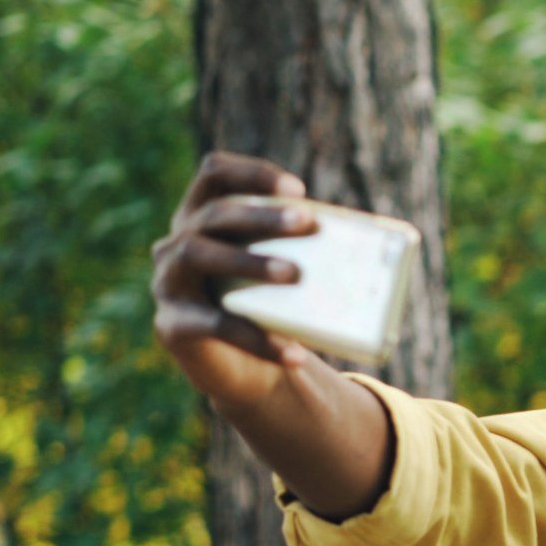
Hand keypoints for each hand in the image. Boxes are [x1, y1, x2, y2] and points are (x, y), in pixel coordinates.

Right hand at [151, 151, 319, 406]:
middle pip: (213, 214)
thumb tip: (377, 249)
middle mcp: (176, 243)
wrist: (248, 372)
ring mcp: (168, 283)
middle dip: (262, 216)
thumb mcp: (285, 272)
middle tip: (308, 223)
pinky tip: (293, 351)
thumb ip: (308, 253)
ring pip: (198, 255)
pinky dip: (256, 337)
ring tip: (295, 275)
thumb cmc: (272, 309)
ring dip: (250, 261)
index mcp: (203, 218)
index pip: (214, 173)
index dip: (251, 172)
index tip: (298, 189)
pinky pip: (212, 325)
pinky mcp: (172, 326)